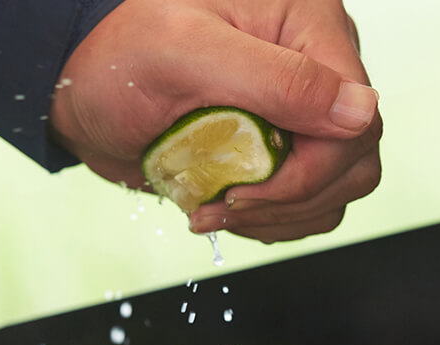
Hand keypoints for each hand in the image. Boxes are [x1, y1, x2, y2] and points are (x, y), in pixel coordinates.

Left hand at [49, 0, 381, 243]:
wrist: (79, 82)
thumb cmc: (119, 50)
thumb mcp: (188, 53)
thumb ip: (277, 80)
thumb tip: (360, 112)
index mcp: (308, 26)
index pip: (356, 121)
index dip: (311, 172)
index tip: (246, 189)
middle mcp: (316, 69)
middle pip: (355, 162)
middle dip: (293, 200)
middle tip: (227, 203)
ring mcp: (299, 115)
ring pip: (335, 192)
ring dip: (278, 218)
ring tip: (214, 209)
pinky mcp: (278, 151)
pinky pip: (304, 205)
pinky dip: (267, 222)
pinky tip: (221, 208)